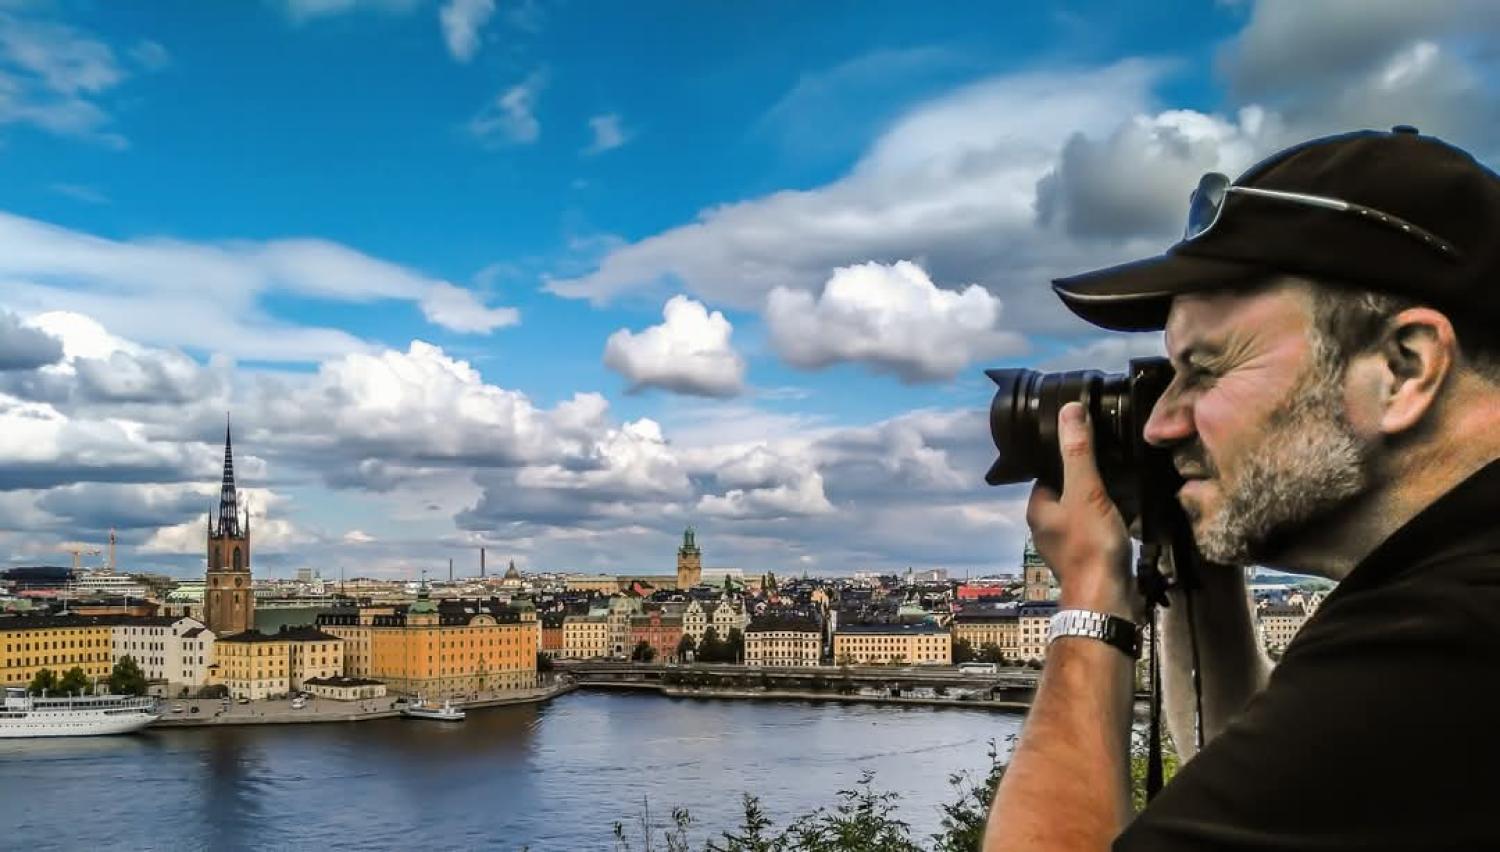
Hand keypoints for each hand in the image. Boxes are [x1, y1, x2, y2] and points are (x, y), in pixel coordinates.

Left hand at [1026, 402, 1138, 620]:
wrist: (1108, 600)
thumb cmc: (1090, 545)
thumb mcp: (1085, 490)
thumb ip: (1077, 451)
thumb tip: (1068, 410)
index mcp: (1037, 508)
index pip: (1050, 470)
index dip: (1071, 456)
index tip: (1095, 443)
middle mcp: (1047, 526)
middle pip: (1071, 489)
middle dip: (1093, 478)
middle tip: (1118, 464)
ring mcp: (1067, 545)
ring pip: (1087, 510)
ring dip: (1107, 499)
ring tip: (1129, 485)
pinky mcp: (1089, 558)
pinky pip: (1100, 530)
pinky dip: (1114, 520)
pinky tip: (1134, 513)